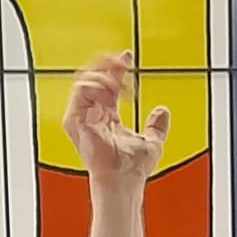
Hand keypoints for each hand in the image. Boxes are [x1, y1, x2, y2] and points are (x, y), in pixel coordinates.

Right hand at [62, 51, 169, 185]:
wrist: (123, 180)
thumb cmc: (132, 170)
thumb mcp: (151, 143)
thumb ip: (156, 127)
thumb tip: (163, 111)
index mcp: (105, 118)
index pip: (106, 85)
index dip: (116, 68)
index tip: (127, 56)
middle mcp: (91, 115)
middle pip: (92, 76)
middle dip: (108, 64)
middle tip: (123, 61)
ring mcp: (81, 118)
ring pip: (84, 79)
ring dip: (105, 76)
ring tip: (120, 85)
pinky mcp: (74, 121)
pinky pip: (80, 90)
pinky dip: (97, 86)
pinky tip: (112, 93)